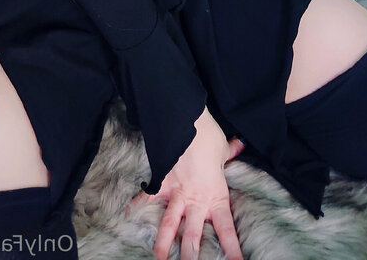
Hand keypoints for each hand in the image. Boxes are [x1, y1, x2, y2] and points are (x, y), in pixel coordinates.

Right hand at [126, 107, 245, 259]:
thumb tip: (239, 144)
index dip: (231, 249)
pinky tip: (126, 216)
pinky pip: (147, 197)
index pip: (226, 230)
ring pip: (169, 225)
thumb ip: (230, 152)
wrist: (187, 121)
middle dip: (190, 256)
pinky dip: (136, 205)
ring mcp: (177, 193)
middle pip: (192, 236)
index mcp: (215, 196)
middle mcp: (195, 200)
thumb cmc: (208, 136)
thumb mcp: (223, 147)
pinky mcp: (161, 181)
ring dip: (163, 244)